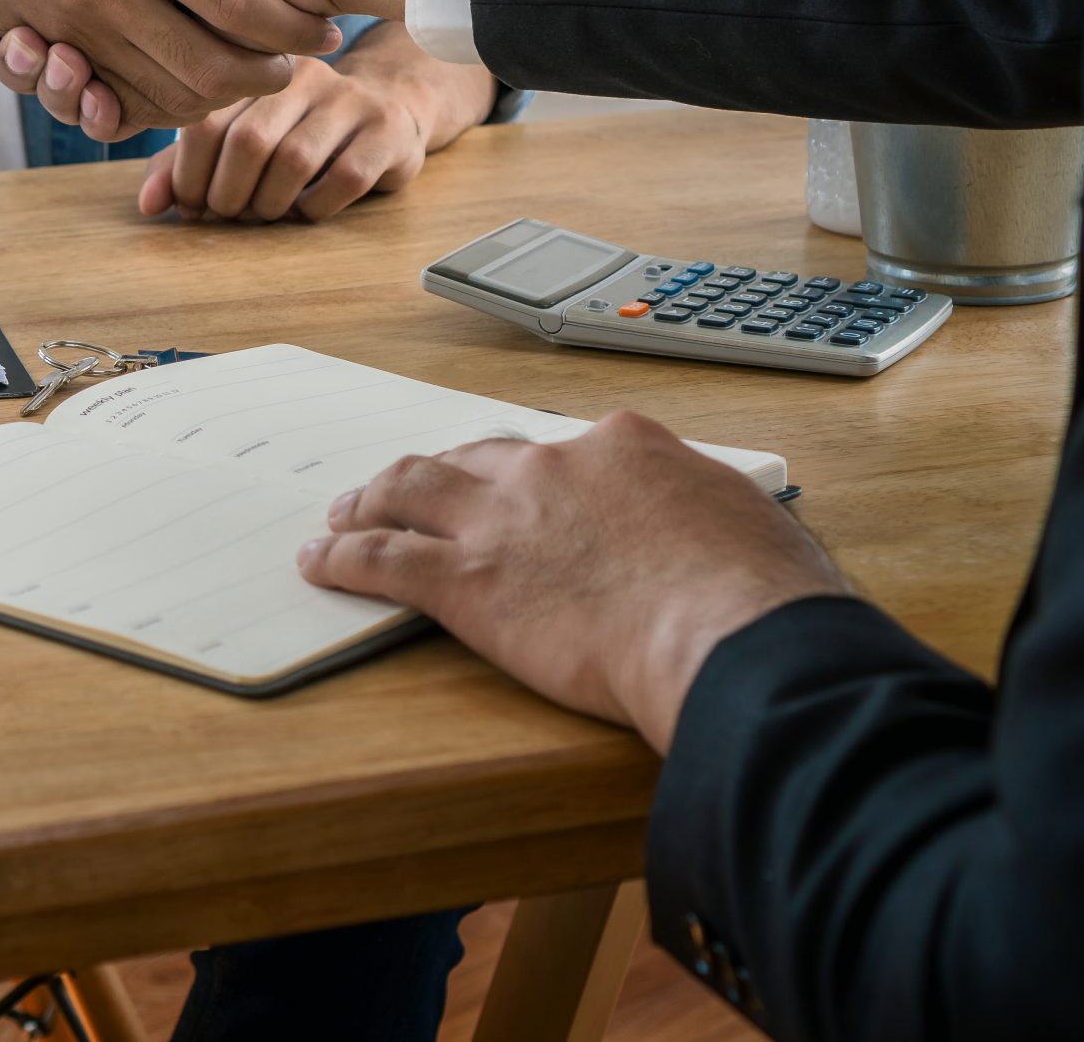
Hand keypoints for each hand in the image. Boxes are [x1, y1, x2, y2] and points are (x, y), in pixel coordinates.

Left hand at [141, 56, 430, 222]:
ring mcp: (351, 99)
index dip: (189, 175)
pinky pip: (344, 178)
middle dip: (228, 195)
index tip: (191, 207)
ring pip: (293, 160)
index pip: (206, 121)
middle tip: (228, 216)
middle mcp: (304, 75)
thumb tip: (148, 206)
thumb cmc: (299, 129)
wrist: (391, 108)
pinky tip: (306, 210)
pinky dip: (315, 207)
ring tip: (265, 214)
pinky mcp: (388, 132)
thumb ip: (186, 164)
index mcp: (256, 69)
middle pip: (248, 141)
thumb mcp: (240, 135)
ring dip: (269, 204)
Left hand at [295, 412, 850, 749]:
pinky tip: (319, 562)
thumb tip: (740, 549)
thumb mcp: (759, 536)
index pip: (570, 453)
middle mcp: (553, 468)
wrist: (730, 635)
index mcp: (627, 449)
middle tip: (417, 490)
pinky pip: (382, 559)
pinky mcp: (465, 579)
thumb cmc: (765, 600)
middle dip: (444, 474)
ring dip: (372, 499)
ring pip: (412, 489)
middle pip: (478, 458)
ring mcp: (501, 518)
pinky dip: (343, 556)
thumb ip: (725, 528)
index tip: (535, 492)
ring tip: (345, 512)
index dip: (543, 477)